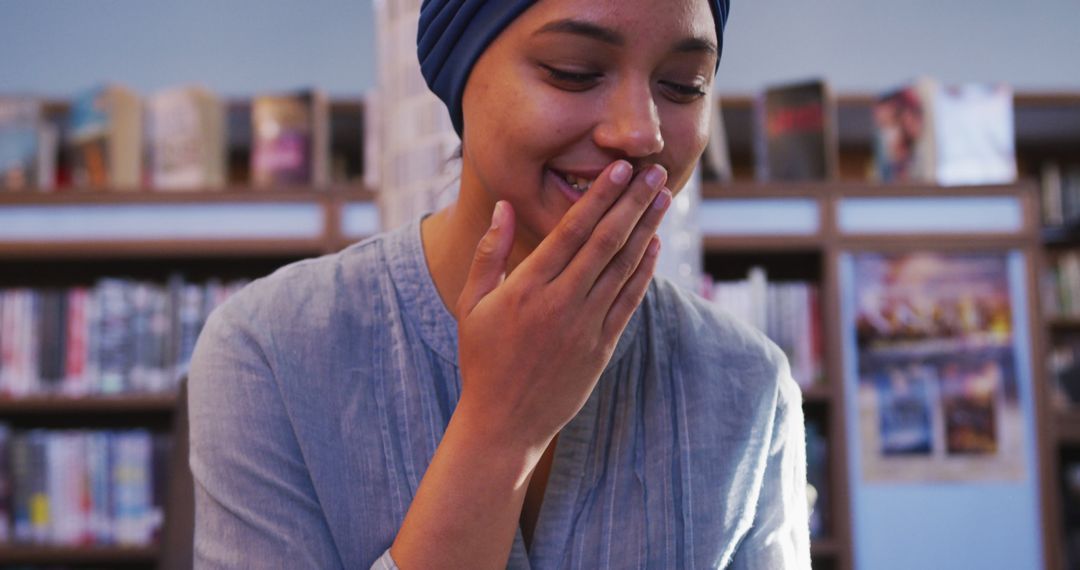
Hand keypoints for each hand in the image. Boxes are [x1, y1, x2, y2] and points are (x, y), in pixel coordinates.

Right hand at [455, 160, 672, 451]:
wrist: (503, 423)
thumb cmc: (482, 360)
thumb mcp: (472, 304)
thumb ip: (490, 252)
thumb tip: (505, 206)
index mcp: (527, 287)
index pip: (571, 230)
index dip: (599, 196)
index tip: (619, 168)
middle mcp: (561, 302)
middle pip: (606, 242)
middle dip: (632, 202)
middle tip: (654, 171)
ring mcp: (585, 326)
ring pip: (623, 267)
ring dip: (646, 229)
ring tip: (662, 199)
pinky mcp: (602, 348)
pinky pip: (629, 302)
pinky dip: (644, 272)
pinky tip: (655, 246)